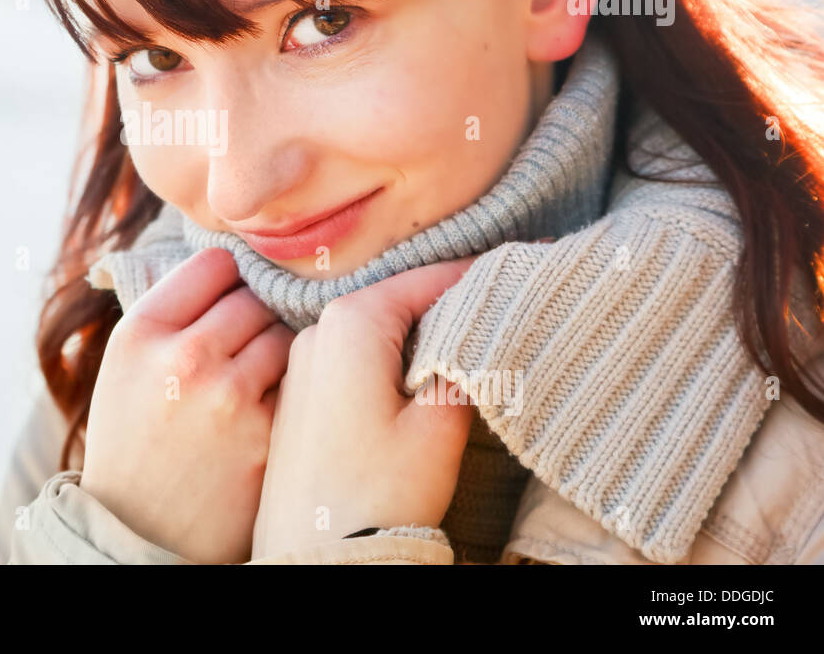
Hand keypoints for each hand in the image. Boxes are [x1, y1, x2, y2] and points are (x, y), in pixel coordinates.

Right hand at [80, 247, 293, 563]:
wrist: (140, 535)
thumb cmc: (136, 443)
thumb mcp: (125, 367)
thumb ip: (170, 312)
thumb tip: (232, 261)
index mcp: (142, 333)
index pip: (216, 263)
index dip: (228, 281)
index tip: (227, 302)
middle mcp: (184, 358)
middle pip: (255, 298)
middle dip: (255, 320)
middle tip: (243, 349)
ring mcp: (230, 399)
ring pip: (285, 336)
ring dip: (279, 353)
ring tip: (255, 383)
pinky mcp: (269, 437)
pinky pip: (302, 383)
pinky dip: (294, 393)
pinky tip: (276, 411)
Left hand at [251, 257, 477, 558]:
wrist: (315, 556)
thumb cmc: (377, 495)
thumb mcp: (439, 427)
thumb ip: (462, 364)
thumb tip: (479, 327)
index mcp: (352, 323)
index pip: (429, 278)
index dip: (481, 275)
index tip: (524, 268)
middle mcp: (317, 330)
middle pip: (399, 298)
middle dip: (450, 302)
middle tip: (504, 304)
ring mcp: (302, 362)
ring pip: (376, 328)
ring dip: (420, 333)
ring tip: (471, 343)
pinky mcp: (300, 394)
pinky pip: (352, 357)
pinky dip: (391, 358)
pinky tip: (422, 377)